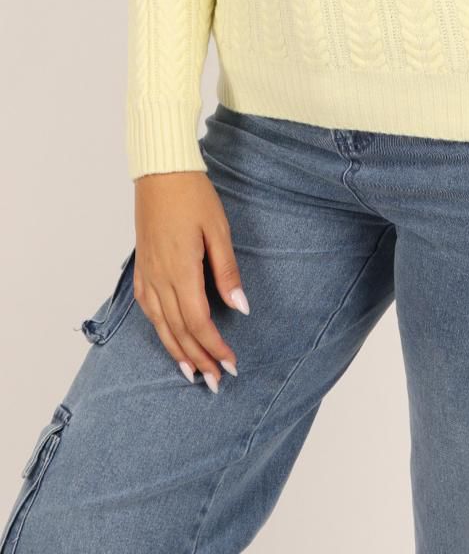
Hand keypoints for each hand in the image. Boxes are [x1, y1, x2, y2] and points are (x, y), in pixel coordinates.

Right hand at [133, 171, 249, 391]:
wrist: (161, 172)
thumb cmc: (194, 196)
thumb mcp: (218, 231)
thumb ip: (227, 272)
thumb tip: (241, 309)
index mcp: (181, 271)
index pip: (199, 322)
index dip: (215, 348)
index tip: (232, 364)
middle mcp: (160, 278)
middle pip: (179, 331)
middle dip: (198, 359)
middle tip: (216, 381)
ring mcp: (148, 273)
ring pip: (161, 325)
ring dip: (177, 351)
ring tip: (193, 373)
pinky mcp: (142, 266)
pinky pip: (148, 308)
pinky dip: (159, 329)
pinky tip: (168, 337)